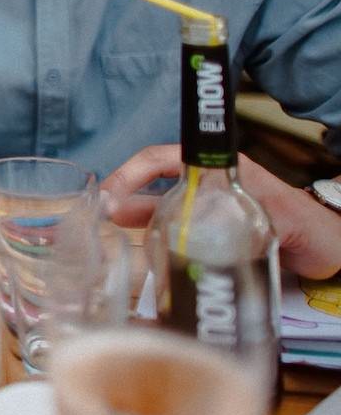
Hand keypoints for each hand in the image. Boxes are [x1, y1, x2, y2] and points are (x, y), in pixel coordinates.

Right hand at [103, 144, 340, 277]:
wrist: (329, 248)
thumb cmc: (307, 226)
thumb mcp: (277, 216)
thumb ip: (247, 215)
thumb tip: (202, 222)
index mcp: (219, 172)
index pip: (162, 159)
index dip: (131, 172)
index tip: (109, 196)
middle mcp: (206, 188)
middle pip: (153, 185)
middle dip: (122, 197)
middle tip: (97, 218)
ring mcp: (203, 212)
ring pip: (158, 210)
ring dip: (132, 220)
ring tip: (106, 236)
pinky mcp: (206, 237)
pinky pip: (171, 233)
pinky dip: (152, 240)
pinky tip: (139, 254)